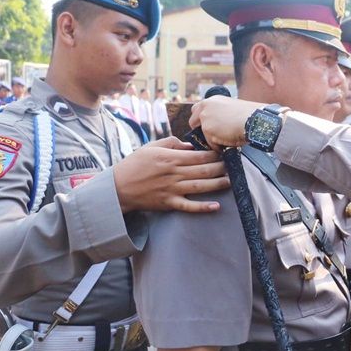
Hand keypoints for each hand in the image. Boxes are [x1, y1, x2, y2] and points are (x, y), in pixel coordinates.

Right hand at [114, 137, 229, 213]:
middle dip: (221, 168)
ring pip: (200, 186)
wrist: (118, 187)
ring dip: (218, 184)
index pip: (199, 156)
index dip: (214, 155)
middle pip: (204, 170)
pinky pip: (189, 206)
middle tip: (233, 166)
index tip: (224, 153)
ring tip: (230, 181)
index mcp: (170, 158)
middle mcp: (174, 173)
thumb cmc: (135, 164)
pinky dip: (203, 207)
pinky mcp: (169, 203)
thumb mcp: (151, 147)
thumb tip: (190, 145)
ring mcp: (172, 190)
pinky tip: (216, 206)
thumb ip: (172, 143)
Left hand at [189, 96, 263, 150]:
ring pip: (203, 135)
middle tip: (211, 137)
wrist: (255, 119)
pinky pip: (211, 144)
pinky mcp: (207, 130)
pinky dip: (218, 147)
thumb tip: (220, 125)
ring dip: (212, 140)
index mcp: (213, 100)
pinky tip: (229, 144)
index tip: (209, 126)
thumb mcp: (233, 109)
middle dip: (200, 130)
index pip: (198, 109)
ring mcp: (205, 118)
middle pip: (193, 121)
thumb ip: (222, 114)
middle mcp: (206, 106)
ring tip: (227, 140)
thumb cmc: (251, 115)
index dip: (203, 120)